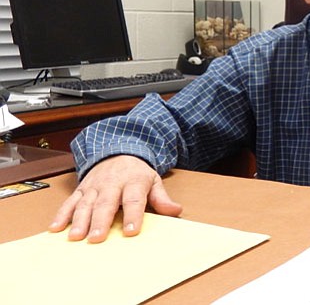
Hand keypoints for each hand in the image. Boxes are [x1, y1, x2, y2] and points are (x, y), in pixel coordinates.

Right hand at [48, 155, 182, 242]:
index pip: (133, 199)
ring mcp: (94, 187)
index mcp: (132, 181)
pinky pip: (70, 202)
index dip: (133, 215)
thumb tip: (176, 211)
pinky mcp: (81, 189)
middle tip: (97, 238)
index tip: (131, 231)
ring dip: (79, 221)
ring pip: (85, 204)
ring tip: (76, 237)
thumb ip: (162, 198)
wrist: (118, 150)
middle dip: (101, 221)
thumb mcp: (153, 180)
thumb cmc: (136, 172)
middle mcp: (111, 184)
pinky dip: (61, 214)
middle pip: (106, 203)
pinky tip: (55, 228)